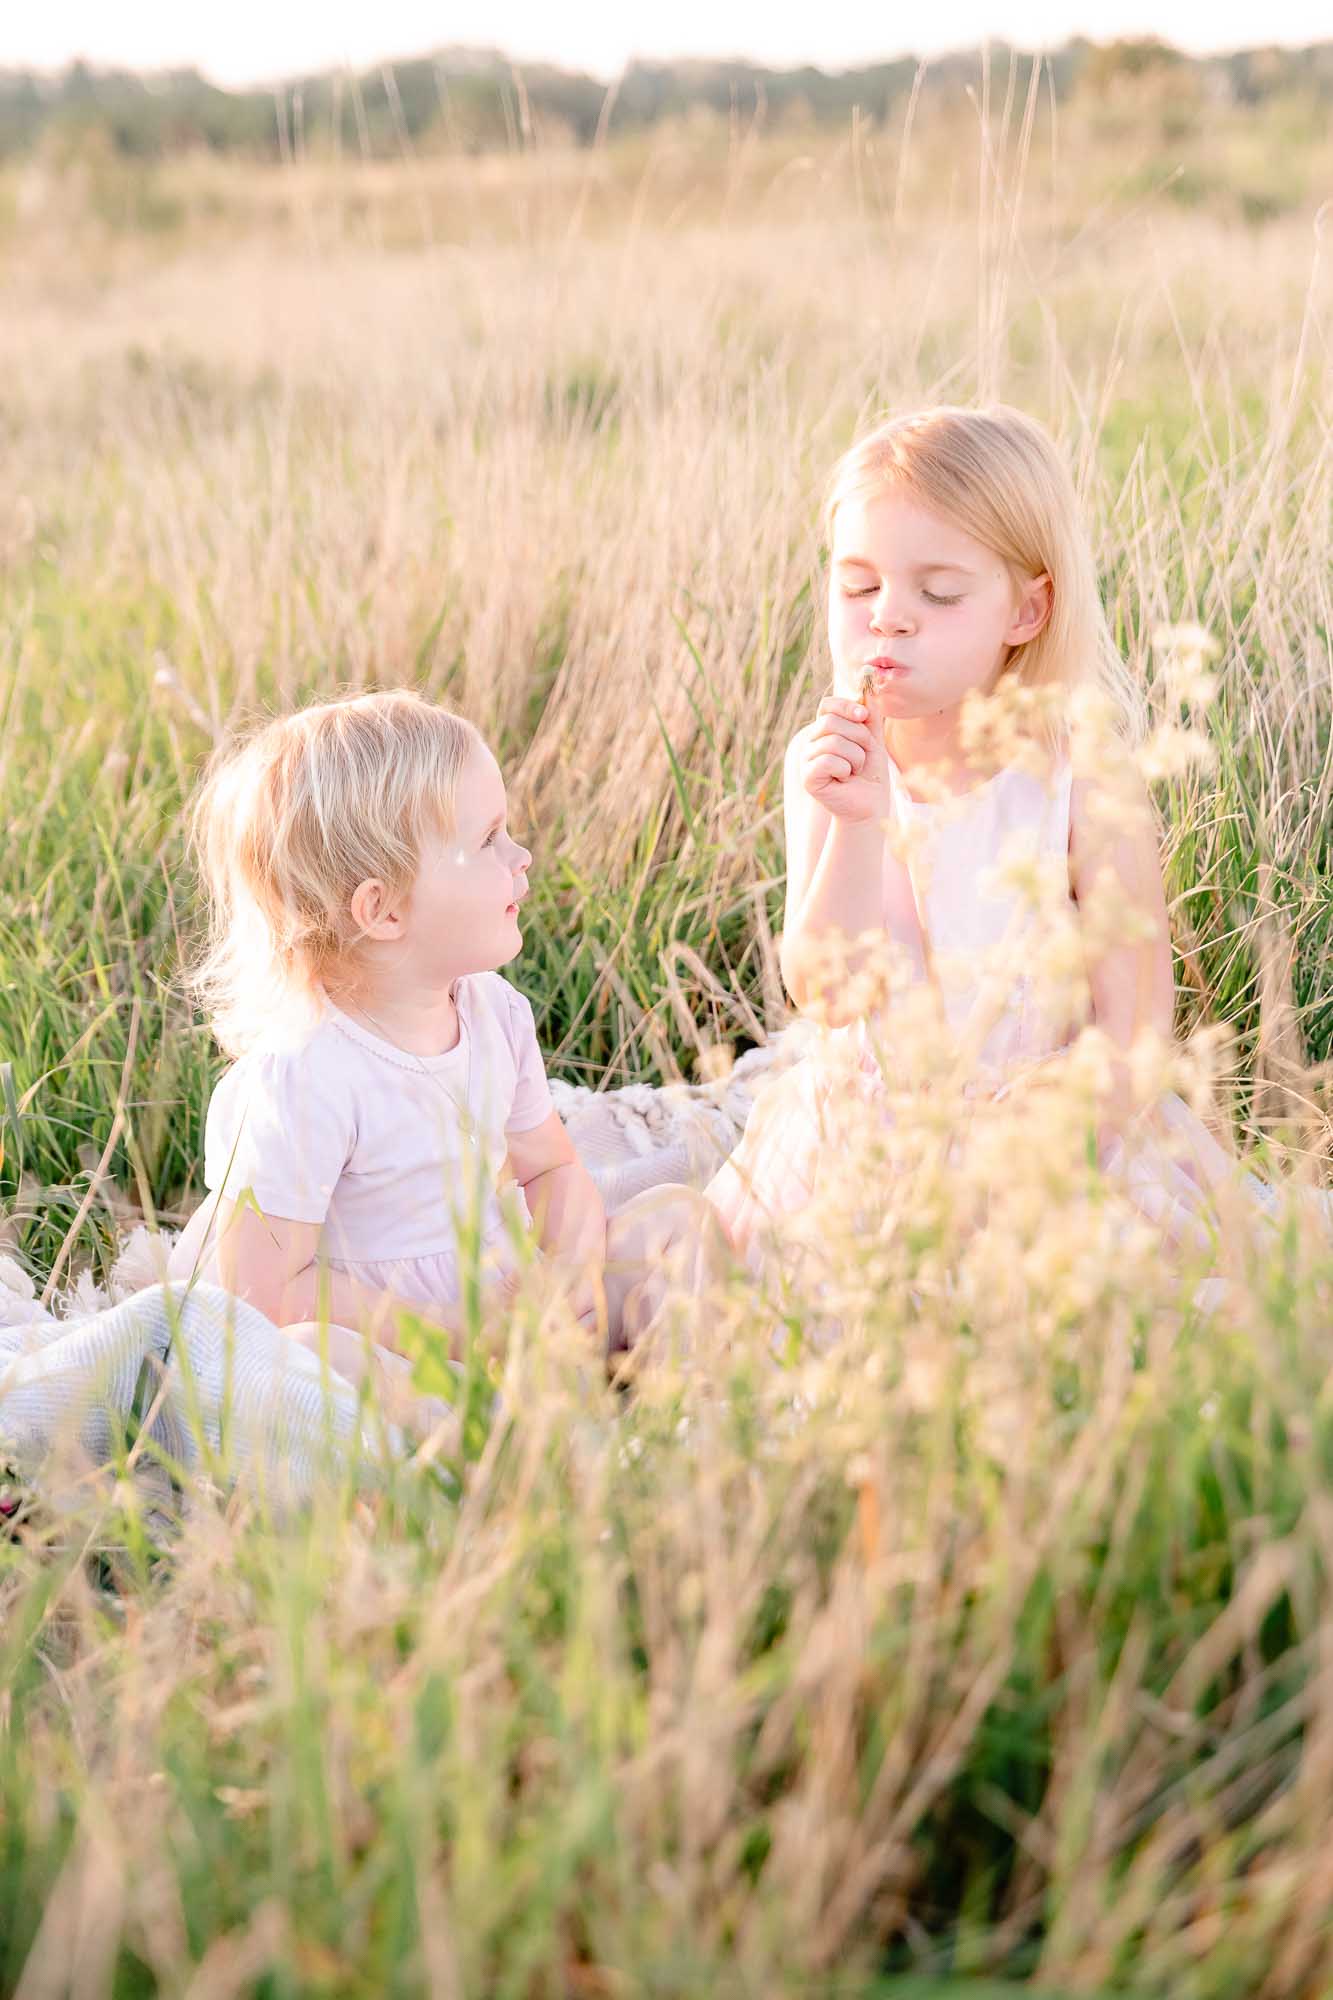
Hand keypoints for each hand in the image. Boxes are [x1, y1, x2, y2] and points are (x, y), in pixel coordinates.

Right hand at [802, 691, 893, 823]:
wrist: (870, 805)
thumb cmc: (871, 774)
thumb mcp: (874, 740)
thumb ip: (870, 717)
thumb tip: (866, 689)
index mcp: (825, 731)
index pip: (827, 705)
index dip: (846, 706)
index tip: (864, 716)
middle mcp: (812, 742)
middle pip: (831, 722)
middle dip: (858, 737)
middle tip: (864, 755)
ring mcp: (807, 759)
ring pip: (833, 742)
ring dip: (856, 758)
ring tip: (856, 770)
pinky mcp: (808, 777)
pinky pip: (828, 760)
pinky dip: (845, 770)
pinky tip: (845, 779)